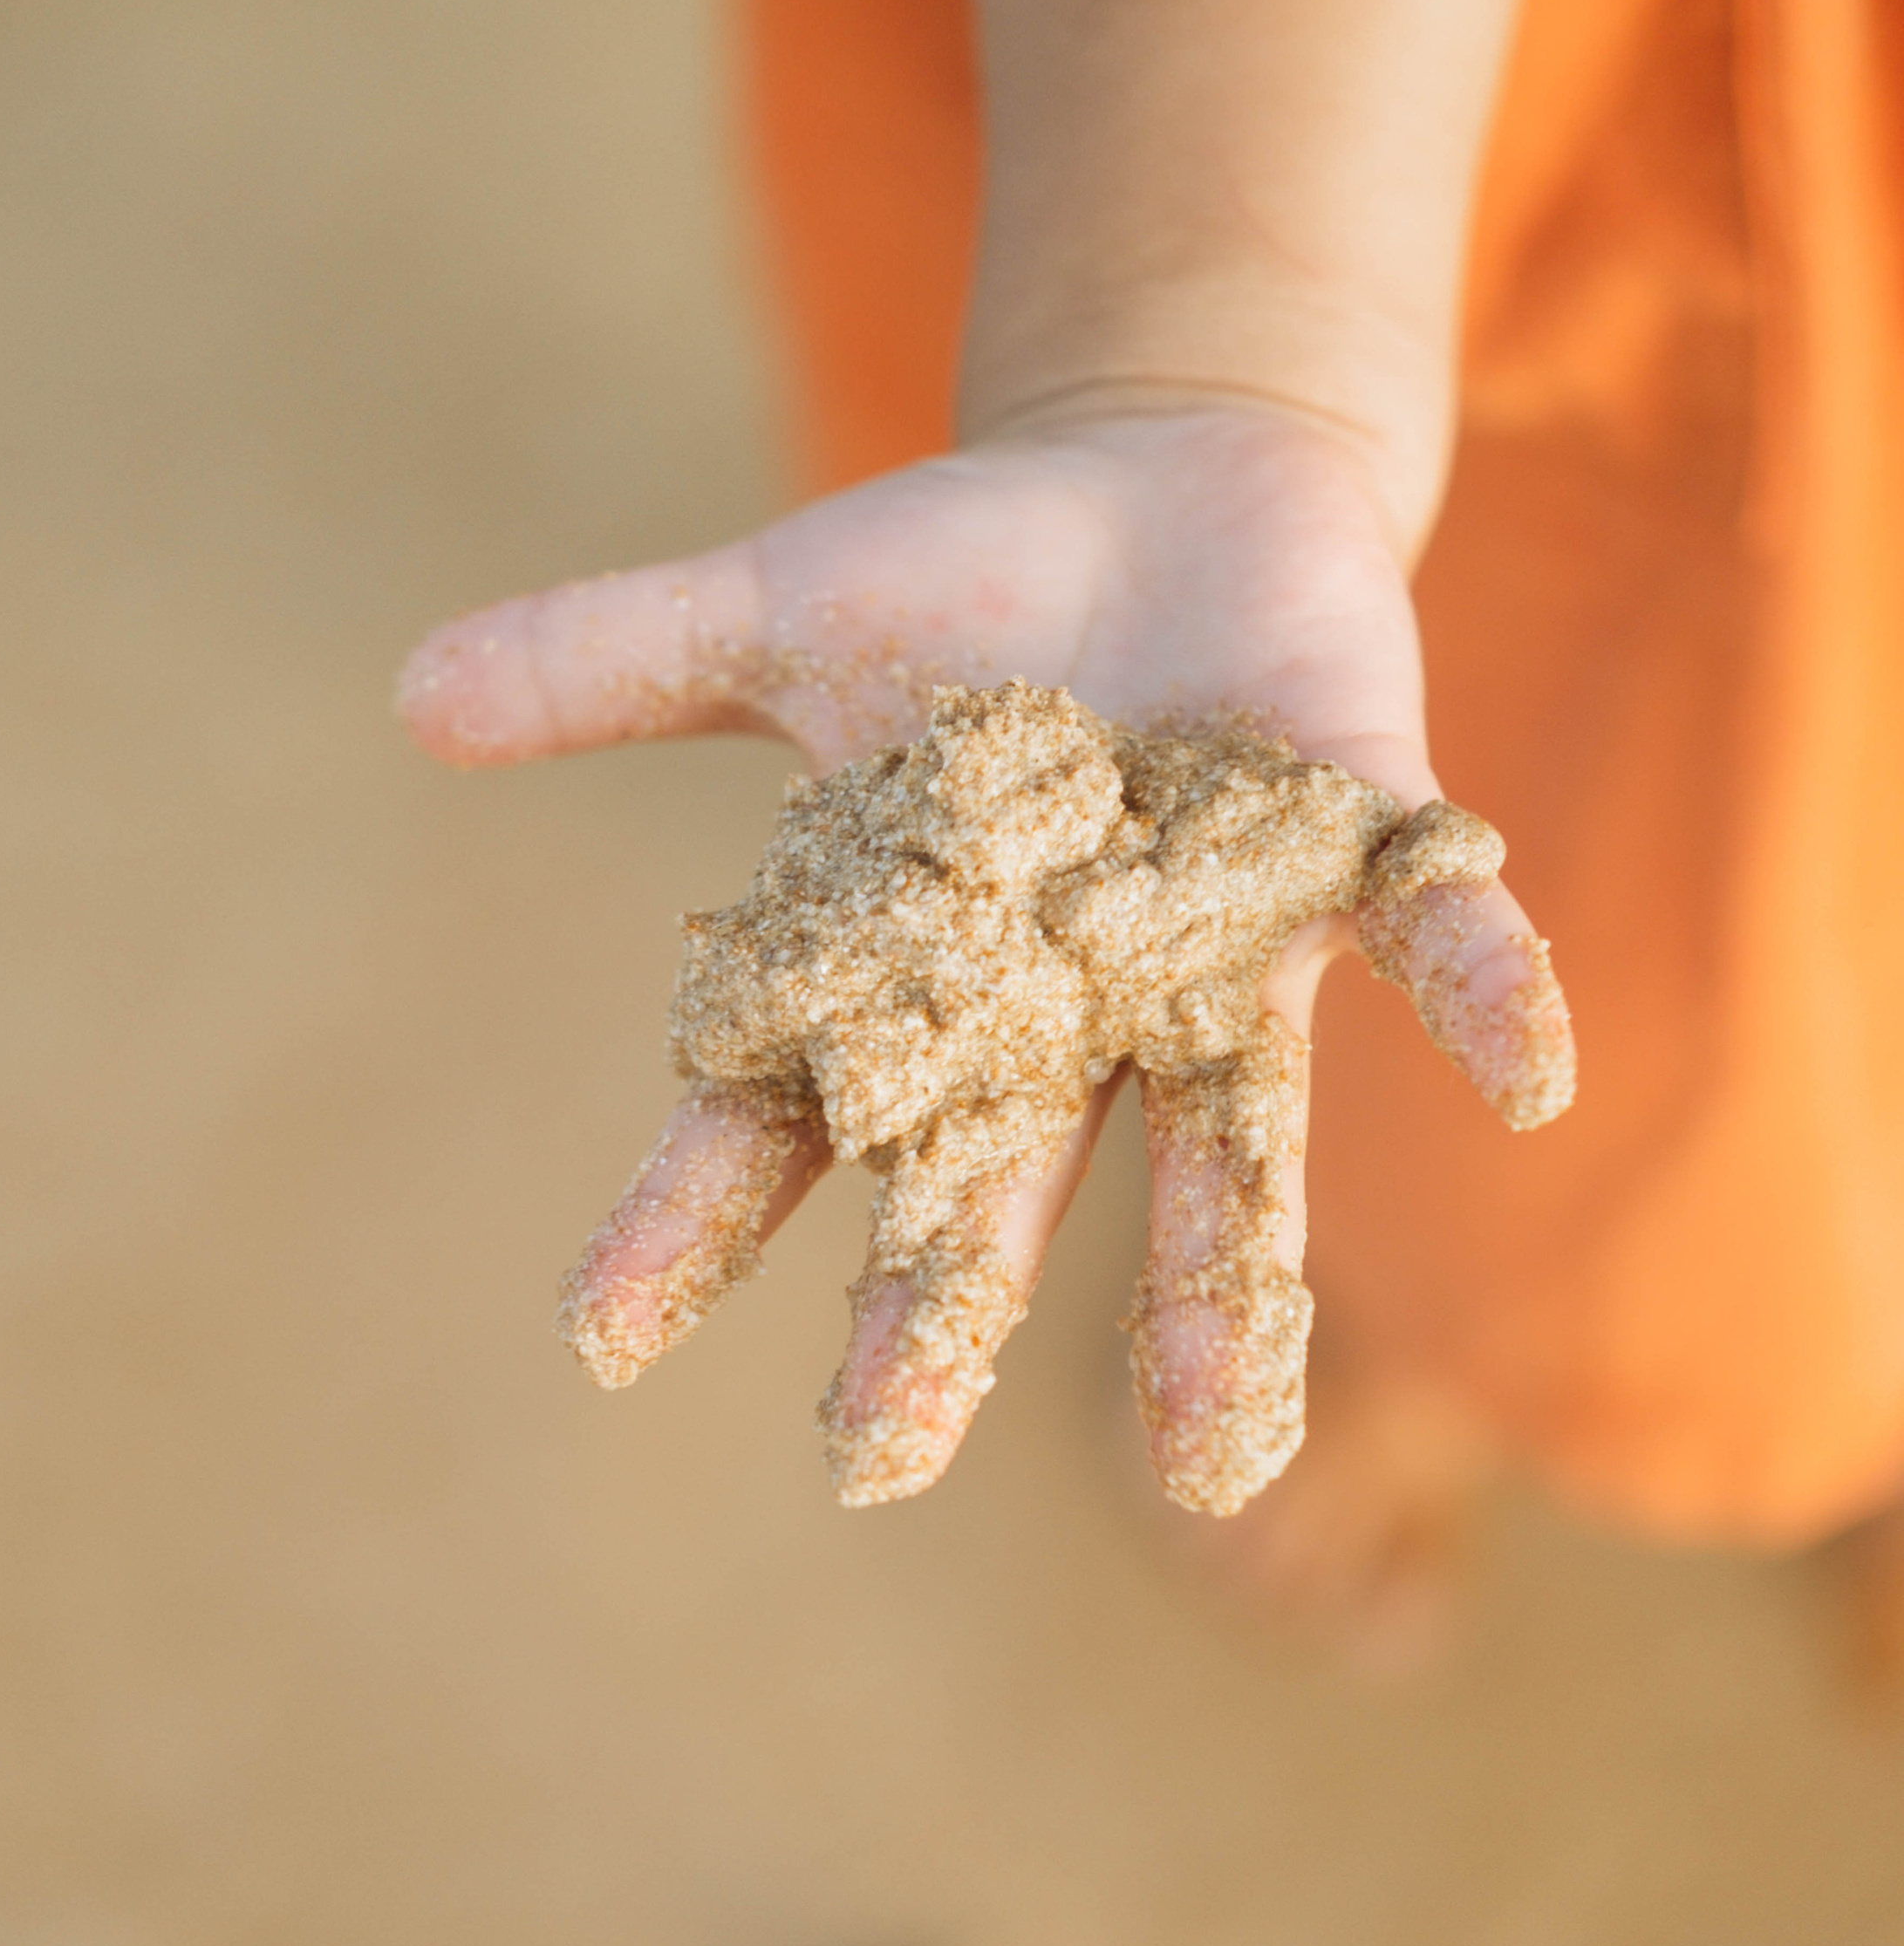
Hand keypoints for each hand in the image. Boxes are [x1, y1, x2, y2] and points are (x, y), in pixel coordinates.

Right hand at [398, 402, 1568, 1507]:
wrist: (1178, 489)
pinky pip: (1434, 943)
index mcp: (917, 976)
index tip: (599, 1332)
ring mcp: (1219, 953)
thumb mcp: (773, 614)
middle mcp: (1066, 1010)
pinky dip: (1484, 997)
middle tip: (871, 1456)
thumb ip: (614, 664)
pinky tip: (1533, 1081)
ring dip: (1221, 1290)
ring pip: (1227, 1148)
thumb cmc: (961, 583)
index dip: (690, 1214)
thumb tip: (411, 700)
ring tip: (1224, 1453)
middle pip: (990, 1184)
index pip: (780, 1119)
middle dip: (935, 1308)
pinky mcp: (1357, 857)